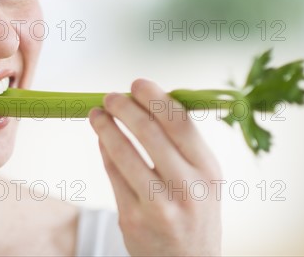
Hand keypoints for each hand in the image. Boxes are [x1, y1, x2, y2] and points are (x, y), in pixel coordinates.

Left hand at [89, 79, 221, 255]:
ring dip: (105, 127)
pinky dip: (105, 151)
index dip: (154, 96)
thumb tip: (145, 103)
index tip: (137, 83)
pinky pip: (112, 174)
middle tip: (109, 97)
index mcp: (208, 169)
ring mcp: (159, 205)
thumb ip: (181, 144)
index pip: (179, 121)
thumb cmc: (193, 212)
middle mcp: (187, 187)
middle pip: (148, 132)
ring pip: (123, 152)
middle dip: (123, 107)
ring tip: (96, 114)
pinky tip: (102, 139)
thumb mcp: (202, 179)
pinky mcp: (133, 219)